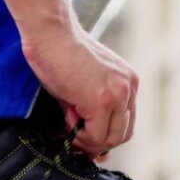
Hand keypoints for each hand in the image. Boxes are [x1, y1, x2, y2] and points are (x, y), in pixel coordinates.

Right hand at [21, 21, 138, 158]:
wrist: (50, 33)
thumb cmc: (59, 54)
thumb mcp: (85, 83)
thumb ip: (92, 110)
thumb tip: (90, 145)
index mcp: (128, 81)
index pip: (125, 123)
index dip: (104, 134)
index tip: (81, 133)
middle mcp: (129, 87)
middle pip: (123, 134)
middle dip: (97, 141)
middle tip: (74, 135)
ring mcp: (118, 94)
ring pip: (111, 139)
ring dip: (87, 139)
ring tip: (69, 120)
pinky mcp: (102, 101)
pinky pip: (95, 136)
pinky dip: (79, 135)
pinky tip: (68, 115)